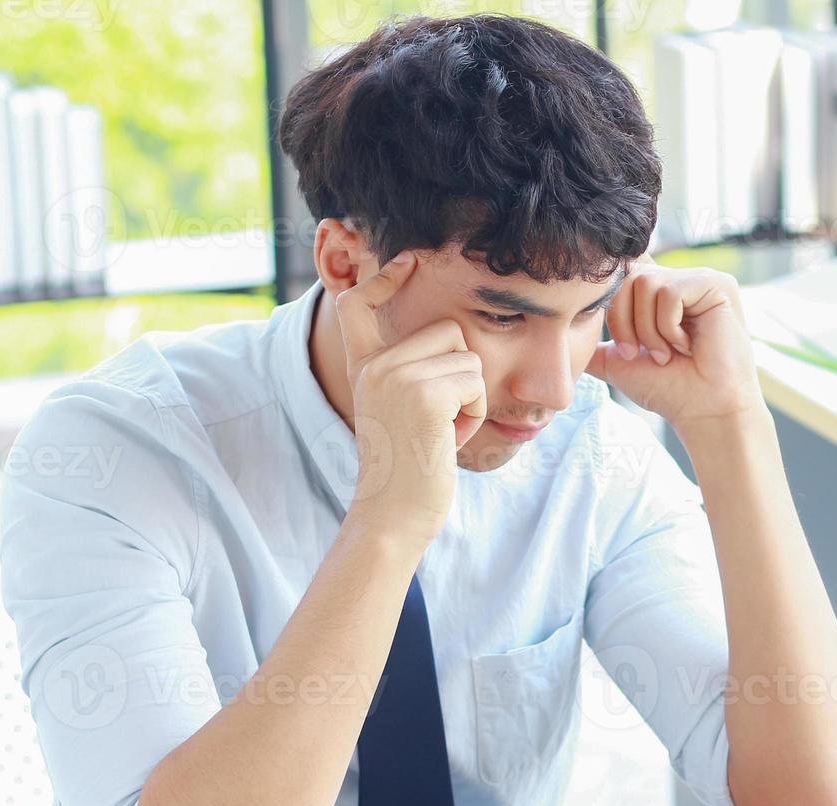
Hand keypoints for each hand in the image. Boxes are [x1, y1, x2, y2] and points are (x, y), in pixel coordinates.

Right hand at [335, 251, 486, 543]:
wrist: (393, 515)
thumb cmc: (408, 471)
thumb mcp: (400, 412)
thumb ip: (409, 373)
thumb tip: (449, 337)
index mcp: (365, 368)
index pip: (360, 303)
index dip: (384, 278)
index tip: (406, 260)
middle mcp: (375, 366)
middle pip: (449, 330)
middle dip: (463, 374)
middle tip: (442, 418)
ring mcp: (396, 377)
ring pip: (469, 359)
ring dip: (471, 399)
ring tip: (442, 432)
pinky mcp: (424, 394)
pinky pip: (476, 383)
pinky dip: (474, 415)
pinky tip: (449, 440)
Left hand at [586, 257, 765, 434]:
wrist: (702, 410)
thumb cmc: (668, 389)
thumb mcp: (618, 362)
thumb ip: (592, 344)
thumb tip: (559, 336)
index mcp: (659, 292)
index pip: (621, 272)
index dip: (614, 301)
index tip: (625, 345)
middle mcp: (679, 279)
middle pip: (626, 276)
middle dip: (625, 323)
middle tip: (644, 355)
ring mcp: (699, 278)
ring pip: (645, 282)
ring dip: (648, 330)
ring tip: (668, 354)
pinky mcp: (717, 284)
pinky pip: (669, 291)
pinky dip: (668, 327)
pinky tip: (687, 346)